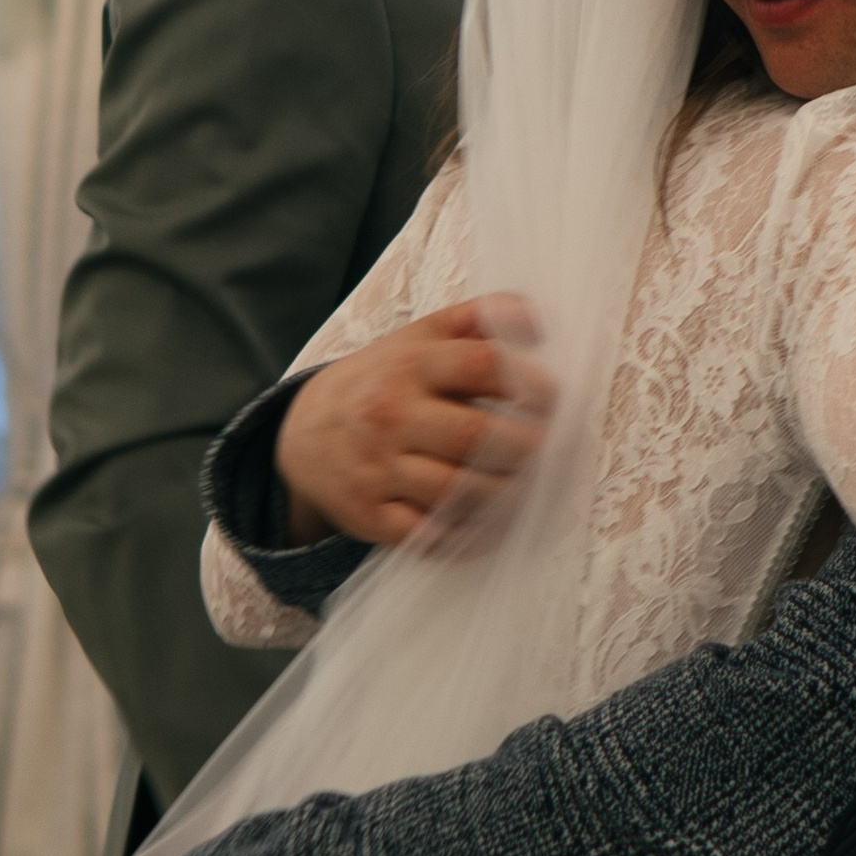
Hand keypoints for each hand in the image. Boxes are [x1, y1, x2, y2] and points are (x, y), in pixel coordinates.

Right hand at [275, 299, 555, 547]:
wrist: (302, 435)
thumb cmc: (381, 382)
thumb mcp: (417, 339)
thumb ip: (477, 319)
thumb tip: (538, 320)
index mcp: (409, 365)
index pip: (483, 365)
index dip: (531, 383)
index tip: (553, 399)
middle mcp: (390, 414)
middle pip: (476, 436)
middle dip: (528, 447)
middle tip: (550, 451)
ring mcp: (377, 468)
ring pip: (457, 490)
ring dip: (506, 495)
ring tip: (527, 487)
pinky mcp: (370, 515)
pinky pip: (430, 535)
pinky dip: (468, 536)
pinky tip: (491, 524)